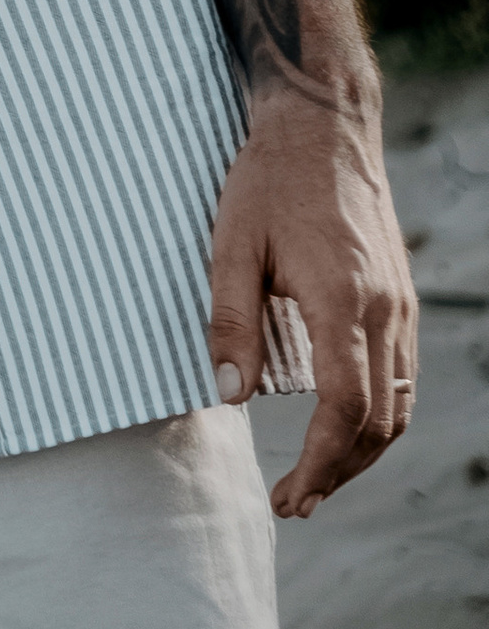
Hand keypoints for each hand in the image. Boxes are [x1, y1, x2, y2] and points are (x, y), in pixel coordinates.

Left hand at [208, 79, 416, 514]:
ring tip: (317, 478)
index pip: (346, 410)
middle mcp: (383, 309)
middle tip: (295, 503)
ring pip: (398, 403)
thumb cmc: (268, 178)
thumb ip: (229, 321)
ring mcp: (399, 303)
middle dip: (340, 472)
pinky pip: (400, 373)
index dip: (320, 465)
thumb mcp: (231, 243)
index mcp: (342, 299)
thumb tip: (227, 395)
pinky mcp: (399, 296)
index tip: (288, 496)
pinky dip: (376, 413)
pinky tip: (343, 425)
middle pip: (379, 421)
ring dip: (362, 450)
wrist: (322, 125)